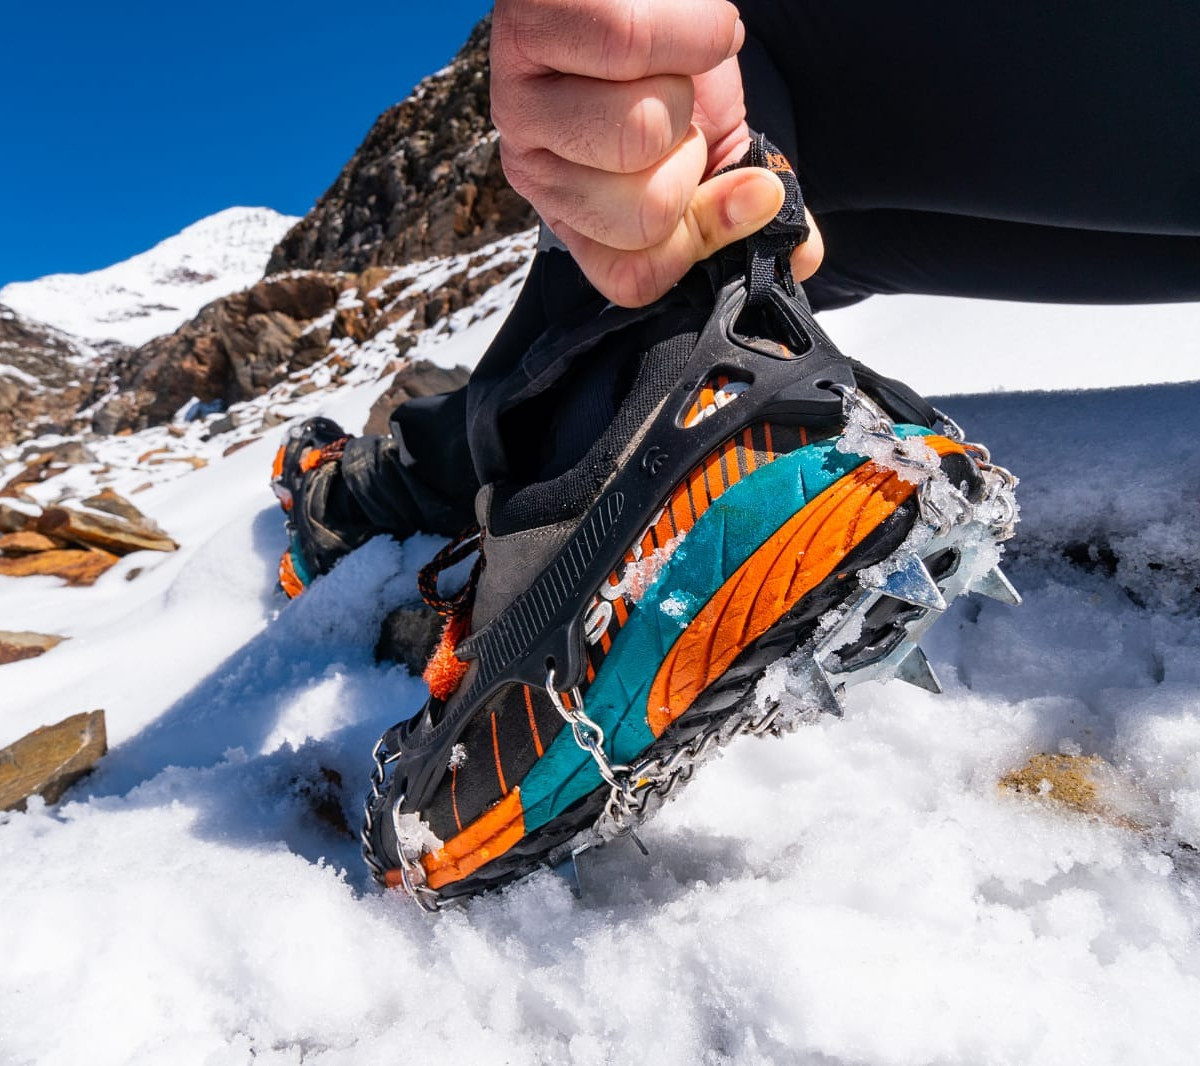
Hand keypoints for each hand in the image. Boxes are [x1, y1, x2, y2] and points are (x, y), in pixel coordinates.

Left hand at [491, 0, 822, 306]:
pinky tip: (678, 13)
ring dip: (685, 82)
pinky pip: (629, 41)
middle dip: (695, 153)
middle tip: (681, 106)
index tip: (724, 177)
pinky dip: (692, 22)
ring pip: (638, 132)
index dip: (701, 237)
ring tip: (668, 60)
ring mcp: (521, 107)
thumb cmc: (675, 63)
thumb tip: (802, 252)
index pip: (636, 279)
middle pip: (647, 215)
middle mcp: (537, 175)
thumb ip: (750, 202)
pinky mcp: (527, 28)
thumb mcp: (717, 145)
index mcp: (581, 221)